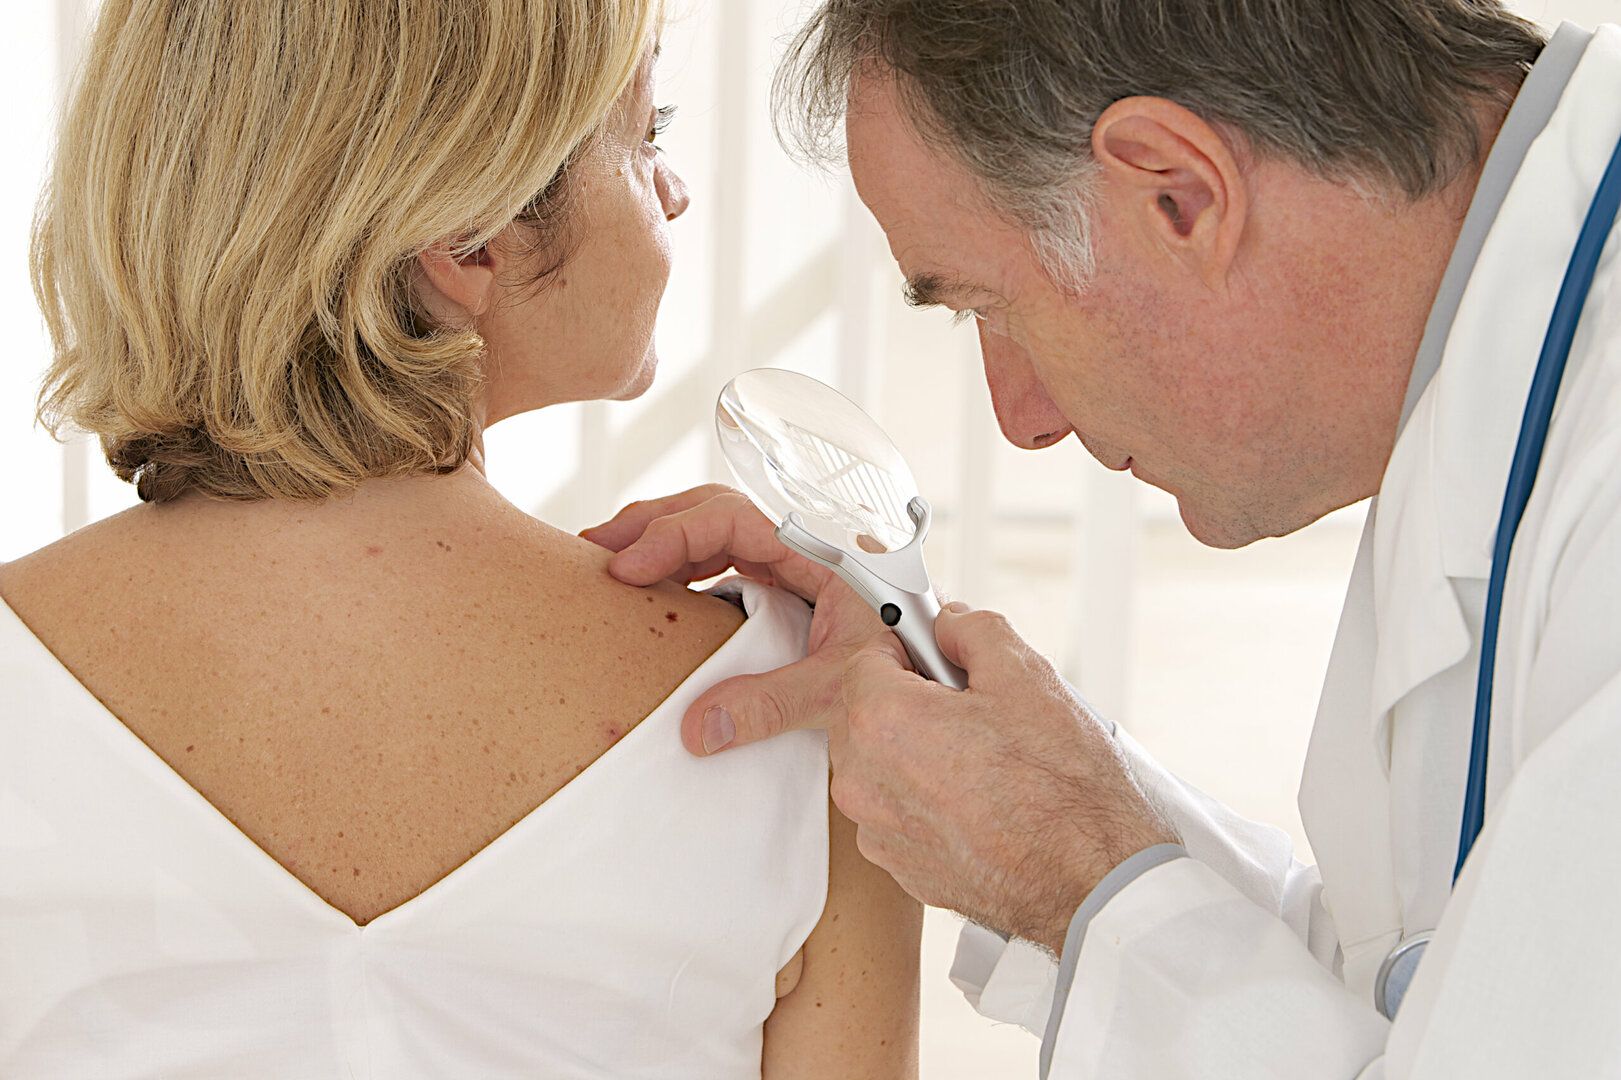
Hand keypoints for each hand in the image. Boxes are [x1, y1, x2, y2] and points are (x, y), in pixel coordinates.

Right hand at [581, 485, 904, 748]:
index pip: (728, 518)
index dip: (673, 536)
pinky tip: (652, 591)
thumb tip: (697, 729)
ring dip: (660, 542)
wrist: (942, 686)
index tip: (629, 568)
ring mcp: (789, 570)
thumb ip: (775, 702)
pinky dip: (681, 570)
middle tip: (596, 551)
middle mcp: (799, 550)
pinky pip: (722, 566)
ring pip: (713, 534)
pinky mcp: (782, 596)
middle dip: (651, 524)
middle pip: (711, 511)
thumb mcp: (843, 685)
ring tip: (608, 562)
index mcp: (816, 550)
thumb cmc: (910, 671)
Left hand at [582, 488, 1178, 949]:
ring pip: (879, 763)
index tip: (765, 702)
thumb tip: (940, 627)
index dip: (835, 667)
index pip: (826, 671)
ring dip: (918, 753)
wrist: (1091, 885)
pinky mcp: (895, 868)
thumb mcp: (1023, 675)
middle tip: (970, 712)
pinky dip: (929, 799)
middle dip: (903, 703)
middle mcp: (860, 776)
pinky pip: (897, 809)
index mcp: (880, 716)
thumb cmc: (1064, 784)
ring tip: (990, 765)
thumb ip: (965, 631)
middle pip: (860, 714)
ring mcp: (875, 828)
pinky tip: (984, 804)